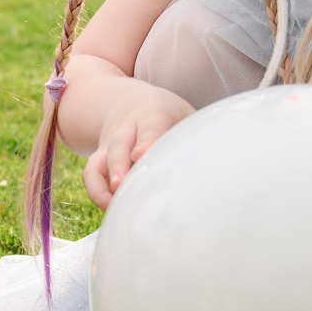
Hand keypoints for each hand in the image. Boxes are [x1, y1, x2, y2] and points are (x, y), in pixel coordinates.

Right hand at [85, 91, 191, 205]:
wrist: (127, 101)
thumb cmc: (165, 115)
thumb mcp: (184, 115)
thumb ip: (197, 136)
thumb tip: (221, 165)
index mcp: (153, 115)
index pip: (149, 127)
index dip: (146, 141)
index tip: (142, 155)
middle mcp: (126, 128)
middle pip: (119, 145)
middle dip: (118, 166)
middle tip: (120, 185)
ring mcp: (110, 144)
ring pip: (99, 162)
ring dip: (103, 185)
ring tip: (112, 206)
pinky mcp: (100, 158)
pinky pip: (91, 175)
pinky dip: (96, 193)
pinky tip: (110, 209)